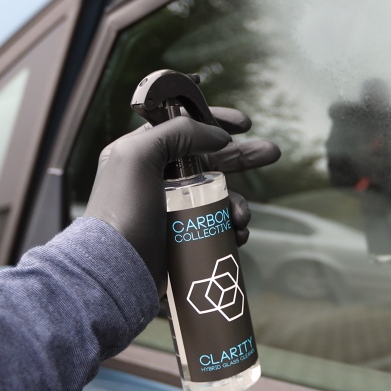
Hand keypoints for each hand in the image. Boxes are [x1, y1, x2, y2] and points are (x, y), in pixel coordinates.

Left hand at [84, 107, 279, 289]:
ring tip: (242, 219)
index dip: (215, 120)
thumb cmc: (123, 211)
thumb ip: (177, 133)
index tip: (244, 124)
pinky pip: (218, 223)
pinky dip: (233, 227)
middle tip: (272, 152)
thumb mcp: (139, 156)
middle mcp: (159, 176)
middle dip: (242, 155)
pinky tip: (238, 234)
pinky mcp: (184, 235)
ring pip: (220, 195)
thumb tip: (218, 136)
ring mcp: (173, 207)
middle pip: (211, 158)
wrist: (117, 270)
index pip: (184, 125)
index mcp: (143, 152)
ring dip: (239, 203)